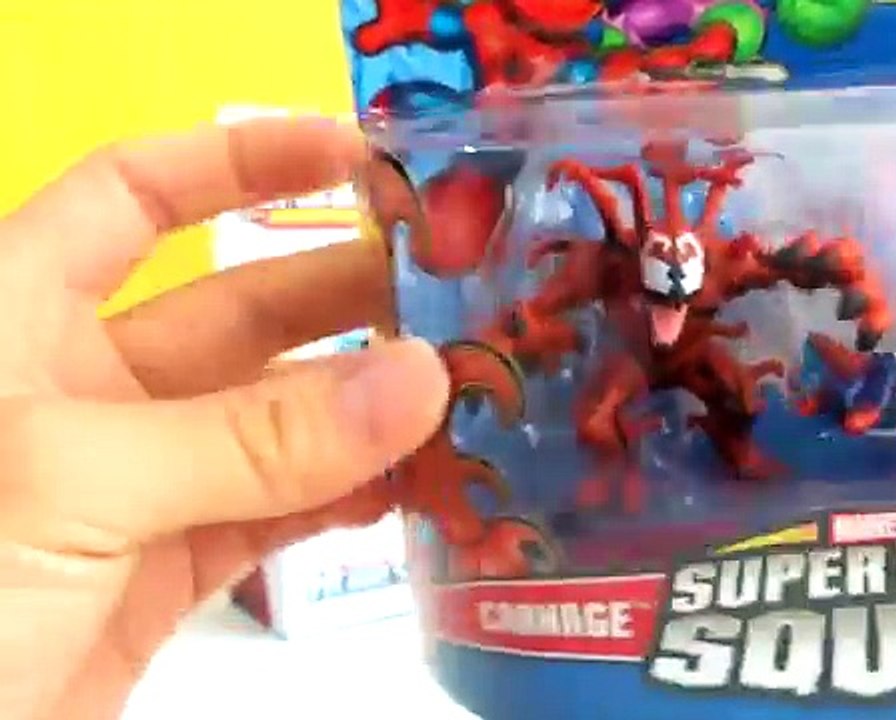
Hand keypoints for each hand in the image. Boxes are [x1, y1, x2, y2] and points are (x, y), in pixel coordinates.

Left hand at [0, 117, 448, 718]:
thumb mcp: (74, 482)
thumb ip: (254, 438)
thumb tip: (422, 380)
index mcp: (18, 316)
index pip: (134, 195)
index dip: (242, 158)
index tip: (360, 155)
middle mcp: (83, 385)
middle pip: (238, 309)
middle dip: (346, 297)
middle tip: (460, 297)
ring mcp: (135, 481)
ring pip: (274, 422)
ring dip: (367, 411)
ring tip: (467, 395)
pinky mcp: (168, 571)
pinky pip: (278, 514)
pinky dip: (350, 501)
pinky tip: (421, 486)